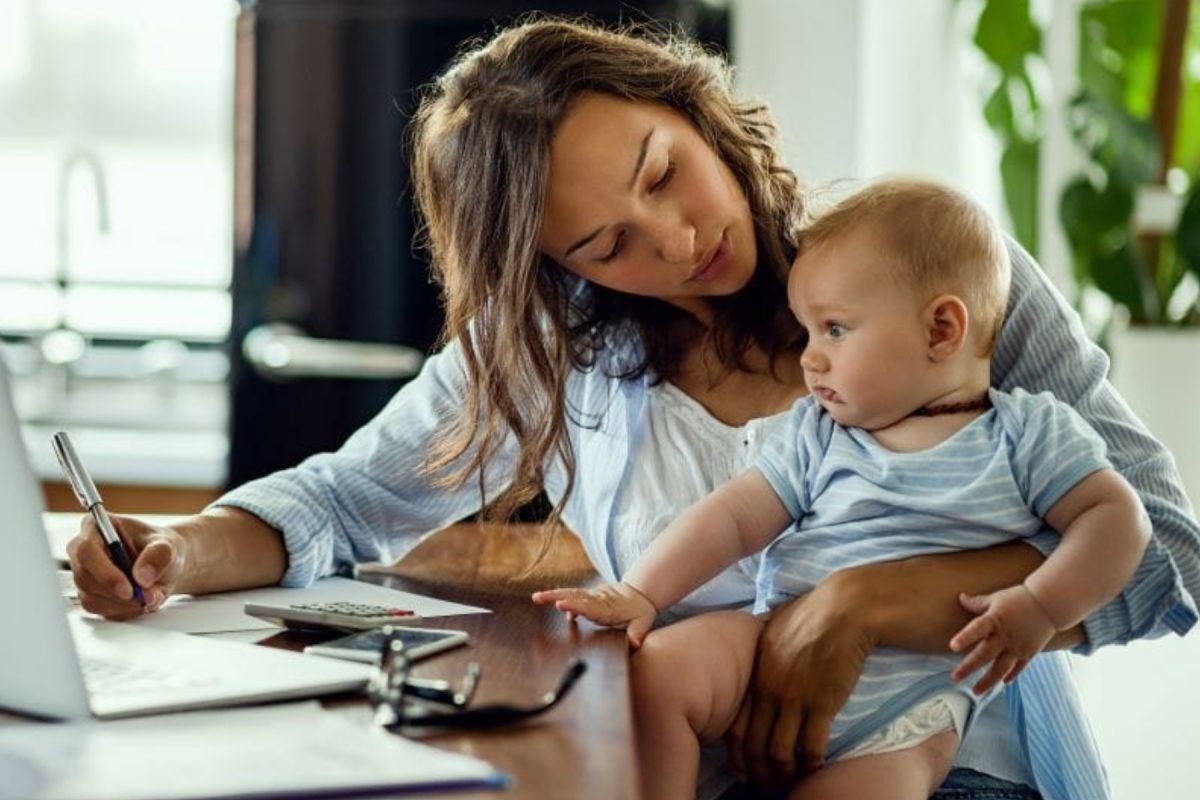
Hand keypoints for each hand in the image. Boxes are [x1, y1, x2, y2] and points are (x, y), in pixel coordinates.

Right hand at [67, 513, 186, 619]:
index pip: (86, 550)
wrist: (165, 566)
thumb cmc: (161, 548)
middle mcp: (83, 551)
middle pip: (84, 577)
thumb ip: (158, 556)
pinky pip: (99, 609)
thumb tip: (141, 577)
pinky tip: (139, 601)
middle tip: (144, 597)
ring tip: (148, 595)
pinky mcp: (89, 594)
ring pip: (91, 597)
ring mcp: (83, 574)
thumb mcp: (168, 546)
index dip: (104, 572)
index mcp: (95, 526)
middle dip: (116, 593)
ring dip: (123, 603)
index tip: (128, 589)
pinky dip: (123, 610)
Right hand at [531, 583, 656, 646]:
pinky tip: (555, 604)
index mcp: (607, 608)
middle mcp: (597, 600)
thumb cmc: (641, 610)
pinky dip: (564, 600)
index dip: (574, 606)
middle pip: (573, 597)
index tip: (560, 605)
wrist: (641, 593)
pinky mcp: (590, 596)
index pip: (588, 607)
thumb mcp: (643, 623)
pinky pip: (574, 597)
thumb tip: (633, 644)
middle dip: (555, 596)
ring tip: (536, 597)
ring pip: (571, 594)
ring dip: (553, 595)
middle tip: (537, 597)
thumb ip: (637, 634)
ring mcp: (592, 597)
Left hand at [725, 575, 873, 793]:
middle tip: (766, 786)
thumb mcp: (776, 628)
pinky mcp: (822, 704)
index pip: (736, 725)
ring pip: (780, 752)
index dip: (738, 754)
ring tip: (789, 783)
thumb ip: (765, 650)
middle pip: (755, 745)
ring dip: (783, 774)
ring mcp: (794, 698)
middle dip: (759, 772)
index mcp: (756, 672)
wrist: (845, 608)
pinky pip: (811, 747)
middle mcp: (769, 689)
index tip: (743, 769)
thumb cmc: (814, 612)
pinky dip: (811, 765)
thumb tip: (761, 657)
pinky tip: (815, 769)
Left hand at [950, 584, 1055, 693]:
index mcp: (995, 620)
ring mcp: (1017, 647)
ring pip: (1000, 668)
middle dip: (969, 667)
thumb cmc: (1019, 598)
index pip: (977, 629)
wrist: (1049, 604)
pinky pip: (1018, 668)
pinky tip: (1002, 683)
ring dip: (987, 681)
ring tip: (976, 691)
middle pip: (985, 654)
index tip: (952, 646)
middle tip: (954, 678)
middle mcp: (1005, 636)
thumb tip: (961, 598)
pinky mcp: (1029, 653)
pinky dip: (1010, 676)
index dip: (964, 637)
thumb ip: (977, 603)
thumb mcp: (997, 598)